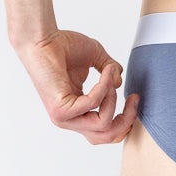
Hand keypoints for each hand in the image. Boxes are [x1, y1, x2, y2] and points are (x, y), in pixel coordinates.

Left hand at [16, 27, 140, 144]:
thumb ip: (110, 73)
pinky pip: (93, 104)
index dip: (124, 120)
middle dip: (126, 119)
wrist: (42, 39)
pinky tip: (106, 71)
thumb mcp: (96, 58)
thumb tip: (120, 83)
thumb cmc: (63, 46)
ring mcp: (64, 117)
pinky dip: (105, 87)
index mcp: (77, 112)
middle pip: (106, 137)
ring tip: (110, 76)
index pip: (104, 132)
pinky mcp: (61, 110)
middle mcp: (70, 119)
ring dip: (113, 99)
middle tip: (134, 98)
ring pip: (102, 124)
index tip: (134, 98)